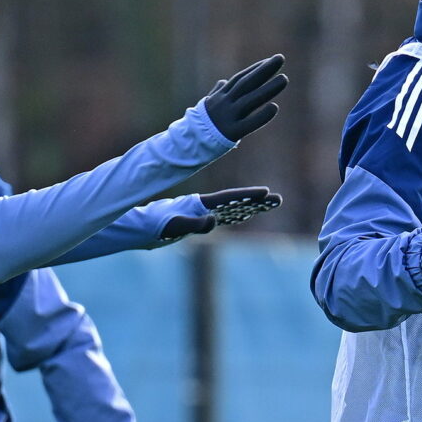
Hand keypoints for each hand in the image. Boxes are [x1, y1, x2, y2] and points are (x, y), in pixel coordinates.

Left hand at [158, 186, 282, 240]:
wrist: (144, 227)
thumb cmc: (158, 227)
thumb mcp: (175, 226)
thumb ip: (194, 223)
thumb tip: (213, 220)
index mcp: (202, 205)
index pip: (230, 199)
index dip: (248, 196)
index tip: (266, 193)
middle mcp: (205, 207)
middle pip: (236, 202)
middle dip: (257, 201)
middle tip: (277, 200)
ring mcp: (203, 213)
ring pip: (232, 208)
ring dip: (250, 207)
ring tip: (269, 205)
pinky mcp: (199, 220)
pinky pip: (224, 216)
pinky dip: (238, 214)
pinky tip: (246, 213)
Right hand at [201, 54, 288, 140]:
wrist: (190, 142)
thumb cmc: (203, 124)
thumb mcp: (208, 105)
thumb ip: (218, 93)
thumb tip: (224, 82)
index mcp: (221, 96)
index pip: (240, 78)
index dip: (255, 68)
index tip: (270, 60)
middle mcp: (225, 103)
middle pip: (247, 83)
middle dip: (264, 70)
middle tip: (280, 58)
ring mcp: (229, 116)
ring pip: (251, 99)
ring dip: (268, 89)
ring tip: (284, 79)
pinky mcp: (232, 132)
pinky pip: (249, 123)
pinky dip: (262, 116)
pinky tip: (274, 107)